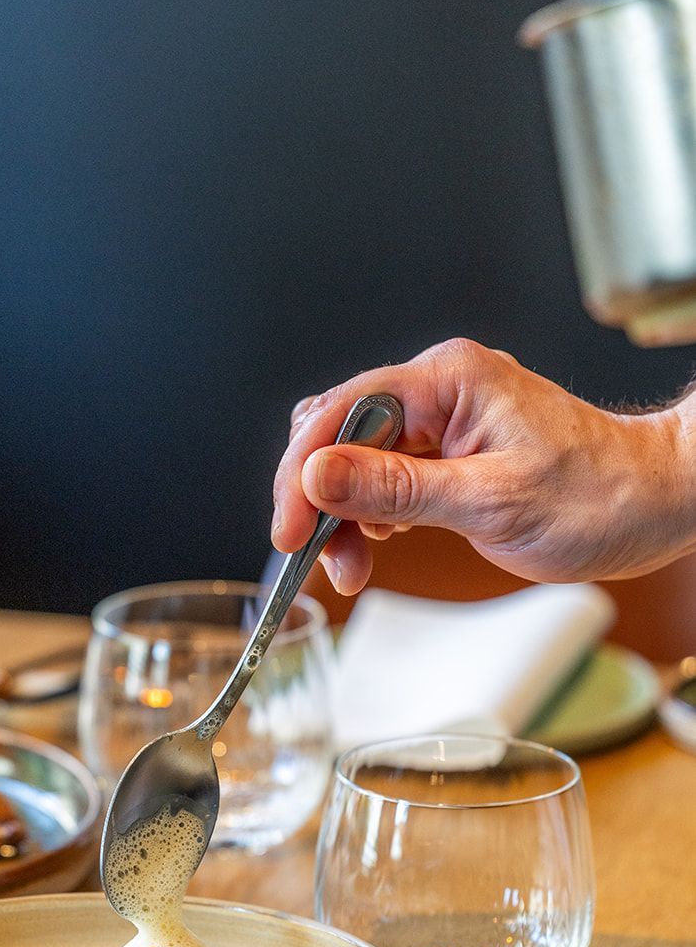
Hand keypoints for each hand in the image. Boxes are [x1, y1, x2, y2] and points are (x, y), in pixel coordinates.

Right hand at [271, 338, 695, 594]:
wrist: (655, 504)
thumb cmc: (597, 497)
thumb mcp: (490, 502)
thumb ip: (398, 489)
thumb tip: (318, 475)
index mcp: (448, 380)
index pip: (342, 411)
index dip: (303, 473)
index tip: (291, 531)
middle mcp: (438, 389)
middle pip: (336, 430)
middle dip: (317, 496)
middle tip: (317, 556)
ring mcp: (441, 419)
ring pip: (353, 457)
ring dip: (340, 513)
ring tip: (352, 565)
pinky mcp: (446, 451)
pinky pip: (383, 474)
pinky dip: (367, 513)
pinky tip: (375, 543)